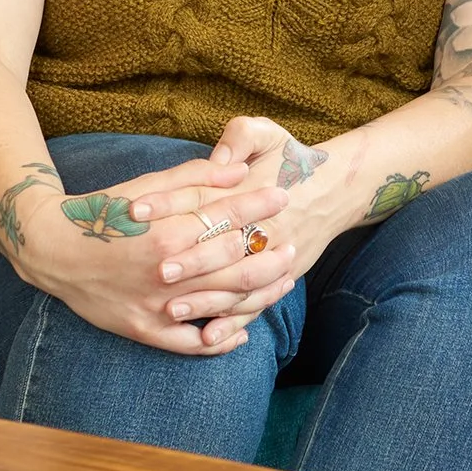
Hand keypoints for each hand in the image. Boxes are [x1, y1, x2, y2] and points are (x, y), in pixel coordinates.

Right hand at [20, 154, 294, 354]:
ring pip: (223, 304)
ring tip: (284, 281)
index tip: (284, 196)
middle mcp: (166, 272)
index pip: (226, 218)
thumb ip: (193, 178)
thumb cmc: (102, 212)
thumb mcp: (146, 186)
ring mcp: (157, 306)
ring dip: (259, 293)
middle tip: (293, 243)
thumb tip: (238, 171)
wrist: (52, 251)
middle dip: (269, 252)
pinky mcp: (145, 330)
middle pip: (234, 264)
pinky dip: (220, 341)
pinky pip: (191, 343)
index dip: (258, 205)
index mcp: (166, 231)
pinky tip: (242, 333)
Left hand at [162, 115, 346, 327]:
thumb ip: (242, 136)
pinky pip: (254, 308)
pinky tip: (207, 336)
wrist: (335, 189)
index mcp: (251, 192)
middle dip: (189, 261)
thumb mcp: (269, 134)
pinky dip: (232, 324)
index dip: (169, 202)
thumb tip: (221, 158)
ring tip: (170, 309)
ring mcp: (271, 260)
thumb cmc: (292, 160)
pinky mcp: (277, 280)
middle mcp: (262, 230)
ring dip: (203, 300)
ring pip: (236, 286)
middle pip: (221, 248)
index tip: (135, 209)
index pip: (204, 198)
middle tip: (157, 271)